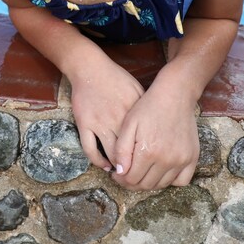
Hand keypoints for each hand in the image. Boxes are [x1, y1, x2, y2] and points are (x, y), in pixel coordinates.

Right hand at [66, 53, 144, 173]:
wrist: (90, 68)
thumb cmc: (116, 78)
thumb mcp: (138, 91)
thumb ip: (146, 111)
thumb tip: (159, 128)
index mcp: (133, 113)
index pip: (143, 142)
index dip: (148, 158)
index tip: (151, 165)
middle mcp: (117, 120)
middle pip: (128, 152)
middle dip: (134, 168)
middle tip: (137, 176)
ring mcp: (99, 123)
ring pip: (110, 153)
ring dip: (117, 167)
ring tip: (122, 173)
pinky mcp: (84, 123)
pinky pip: (89, 148)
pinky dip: (97, 161)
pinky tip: (104, 166)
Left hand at [111, 82, 199, 190]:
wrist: (174, 96)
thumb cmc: (148, 108)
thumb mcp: (128, 125)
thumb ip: (122, 150)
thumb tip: (120, 172)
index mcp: (148, 152)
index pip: (132, 179)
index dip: (121, 180)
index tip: (117, 174)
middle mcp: (167, 160)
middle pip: (146, 185)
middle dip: (133, 183)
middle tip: (126, 175)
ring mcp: (182, 160)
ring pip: (162, 185)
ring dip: (149, 183)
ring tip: (141, 172)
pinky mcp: (192, 158)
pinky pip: (182, 181)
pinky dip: (170, 181)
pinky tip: (161, 171)